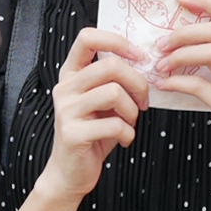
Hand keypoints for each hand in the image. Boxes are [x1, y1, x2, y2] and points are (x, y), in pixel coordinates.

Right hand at [37, 27, 150, 201]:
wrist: (71, 172)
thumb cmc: (93, 134)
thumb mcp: (103, 102)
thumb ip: (114, 80)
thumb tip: (145, 63)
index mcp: (71, 74)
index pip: (87, 38)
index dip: (117, 41)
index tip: (138, 56)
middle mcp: (65, 87)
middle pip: (110, 65)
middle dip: (138, 83)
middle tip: (143, 101)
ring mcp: (66, 110)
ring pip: (114, 92)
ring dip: (133, 110)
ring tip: (130, 123)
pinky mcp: (73, 133)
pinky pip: (114, 124)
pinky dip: (128, 133)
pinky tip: (124, 140)